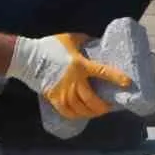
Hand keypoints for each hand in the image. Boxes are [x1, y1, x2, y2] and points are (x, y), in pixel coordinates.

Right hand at [6, 32, 130, 120]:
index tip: (127, 83)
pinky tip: (83, 114)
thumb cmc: (50, 46)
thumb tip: (97, 41)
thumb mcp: (70, 39)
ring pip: (82, 109)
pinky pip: (68, 112)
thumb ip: (85, 40)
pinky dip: (77, 115)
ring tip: (98, 111)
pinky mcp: (54, 98)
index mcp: (80, 65)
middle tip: (109, 106)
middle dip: (104, 106)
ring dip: (92, 112)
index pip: (103, 72)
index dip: (116, 78)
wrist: (27, 58)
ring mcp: (63, 92)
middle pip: (93, 100)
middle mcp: (74, 81)